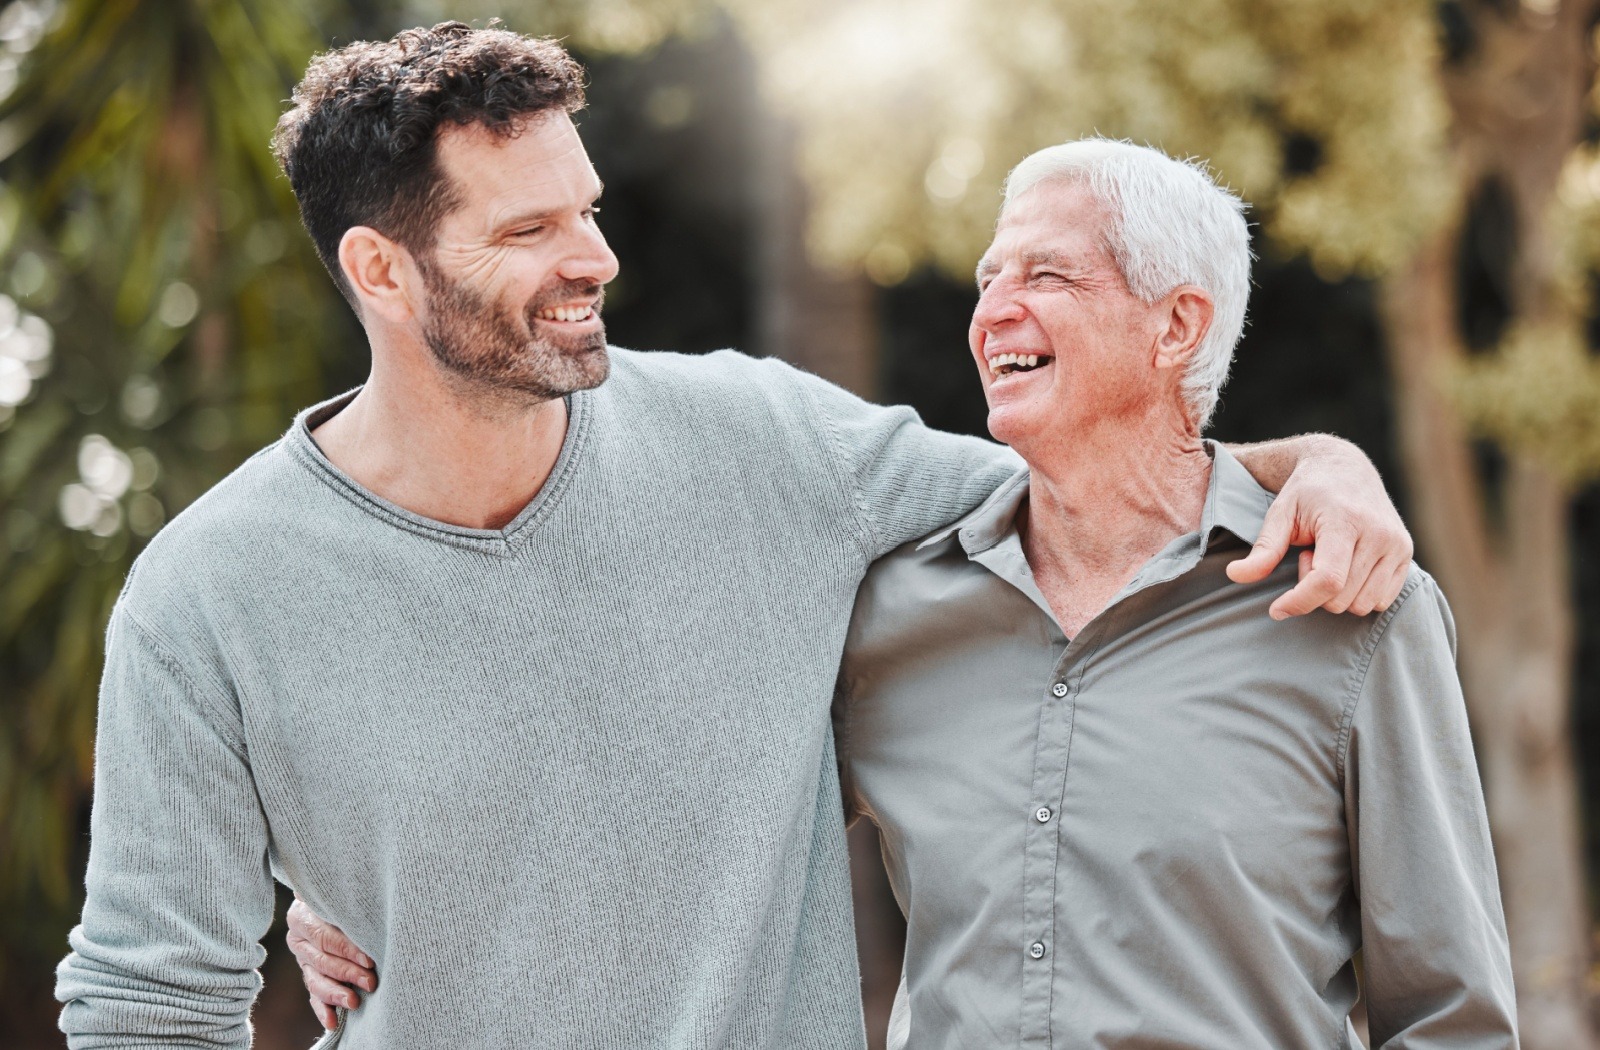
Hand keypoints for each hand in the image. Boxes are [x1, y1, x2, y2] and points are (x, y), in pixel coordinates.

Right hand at [286, 897, 376, 1029]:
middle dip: (348, 974)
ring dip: (336, 994)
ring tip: (355, 1002)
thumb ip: (345, 900)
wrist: (328, 895)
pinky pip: (312, 995)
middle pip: (323, 961)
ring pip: (316, 981)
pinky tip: (332, 1022)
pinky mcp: (309, 974)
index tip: (369, 959)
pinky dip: (322, 1009)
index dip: (348, 949)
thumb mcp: (341, 891)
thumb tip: (364, 909)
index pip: (326, 937)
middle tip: (371, 982)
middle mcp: (297, 939)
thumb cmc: (342, 892)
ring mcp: (302, 959)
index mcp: (302, 916)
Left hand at [1226, 445, 1411, 618]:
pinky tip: (1347, 565)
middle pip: (1341, 598)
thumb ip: (1263, 548)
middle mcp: (1379, 534)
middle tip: (1308, 555)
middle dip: (1314, 589)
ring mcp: (1397, 545)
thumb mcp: (1279, 513)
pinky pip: (1380, 600)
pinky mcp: (1406, 554)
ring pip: (1362, 605)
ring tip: (1328, 558)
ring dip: (1336, 593)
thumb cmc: (1307, 492)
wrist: (1346, 468)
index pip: (1327, 579)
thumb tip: (1235, 576)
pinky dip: (1358, 594)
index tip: (1276, 609)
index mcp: (1346, 520)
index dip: (1300, 601)